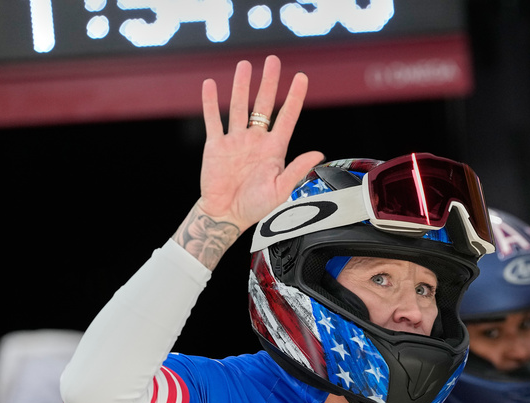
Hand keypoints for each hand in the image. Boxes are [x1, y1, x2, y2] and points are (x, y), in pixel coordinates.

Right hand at [196, 55, 323, 240]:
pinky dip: (210, 102)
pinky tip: (211, 85)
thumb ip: (296, 169)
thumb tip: (318, 153)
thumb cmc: (256, 207)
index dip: (294, 97)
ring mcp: (236, 141)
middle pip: (263, 105)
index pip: (287, 117)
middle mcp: (256, 140)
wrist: (226, 215)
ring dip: (241, 86)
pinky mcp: (216, 146)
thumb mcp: (280, 189)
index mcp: (274, 149)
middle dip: (268, 83)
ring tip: (244, 65)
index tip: (302, 77)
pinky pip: (213, 120)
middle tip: (272, 61)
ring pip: (238, 107)